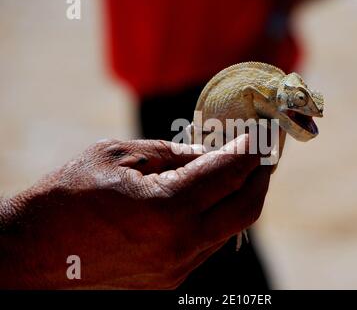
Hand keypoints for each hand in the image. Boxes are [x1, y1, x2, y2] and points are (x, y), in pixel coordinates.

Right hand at [0, 134, 270, 288]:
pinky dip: (219, 218)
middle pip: (244, 208)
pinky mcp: (170, 279)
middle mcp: (179, 245)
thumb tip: (209, 154)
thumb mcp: (119, 156)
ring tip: (242, 173)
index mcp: (166, 208)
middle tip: (264, 154)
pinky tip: (213, 199)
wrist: (34, 251)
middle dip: (259, 177)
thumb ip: (172, 154)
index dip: (250, 150)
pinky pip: (209, 244)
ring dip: (242, 198)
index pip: (227, 173)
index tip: (262, 135)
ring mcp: (176, 268)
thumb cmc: (68, 195)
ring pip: (231, 229)